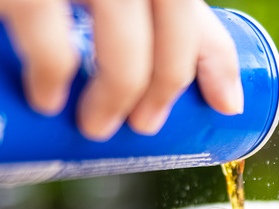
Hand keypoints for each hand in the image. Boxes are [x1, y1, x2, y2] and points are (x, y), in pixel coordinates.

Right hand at [0, 0, 242, 139]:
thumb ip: (155, 25)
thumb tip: (231, 102)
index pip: (191, 6)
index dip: (218, 57)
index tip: (225, 107)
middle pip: (170, 19)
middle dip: (168, 81)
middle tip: (146, 124)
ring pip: (121, 31)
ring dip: (120, 89)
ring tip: (98, 126)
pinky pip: (49, 36)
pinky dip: (54, 76)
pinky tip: (47, 101)